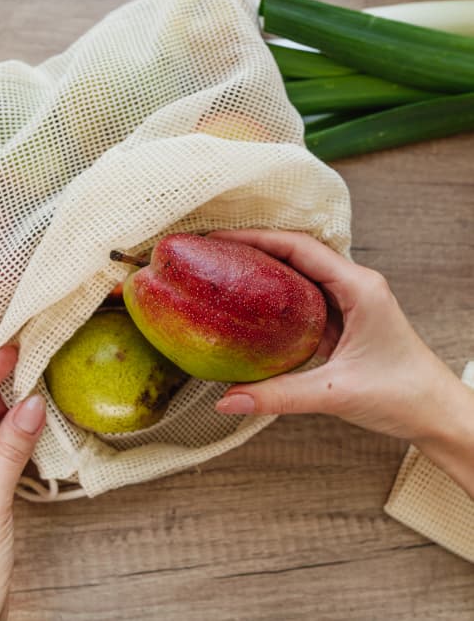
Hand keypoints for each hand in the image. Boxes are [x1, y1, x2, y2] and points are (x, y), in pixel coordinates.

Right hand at [212, 230, 473, 496]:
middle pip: (297, 253)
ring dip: (265, 269)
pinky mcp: (344, 320)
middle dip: (255, 247)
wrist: (435, 413)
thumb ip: (279, 396)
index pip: (300, 248)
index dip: (257, 238)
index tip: (221, 238)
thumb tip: (228, 400)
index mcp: (359, 287)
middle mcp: (355, 286)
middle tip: (215, 252)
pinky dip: (276, 297)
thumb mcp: (336, 394)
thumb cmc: (403, 395)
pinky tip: (252, 306)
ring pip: (300, 274)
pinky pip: (304, 299)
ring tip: (227, 270)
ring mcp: (350, 301)